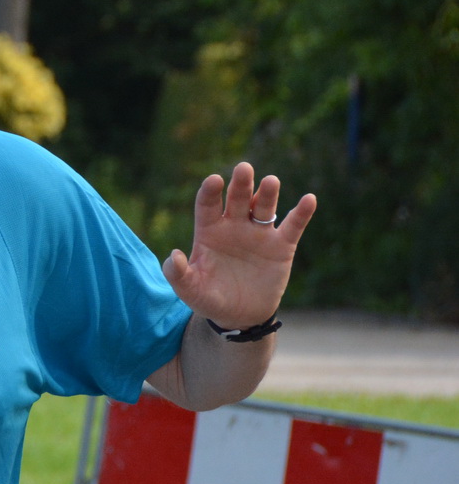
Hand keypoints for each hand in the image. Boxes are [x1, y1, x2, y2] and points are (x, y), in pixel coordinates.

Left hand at [163, 162, 315, 329]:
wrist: (239, 315)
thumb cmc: (210, 298)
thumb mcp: (190, 290)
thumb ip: (178, 274)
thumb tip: (174, 256)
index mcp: (209, 231)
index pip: (207, 205)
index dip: (210, 192)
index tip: (213, 181)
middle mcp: (234, 226)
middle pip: (237, 199)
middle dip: (240, 184)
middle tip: (243, 168)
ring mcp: (258, 234)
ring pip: (263, 208)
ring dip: (267, 194)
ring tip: (271, 181)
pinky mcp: (281, 246)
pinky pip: (293, 226)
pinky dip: (302, 213)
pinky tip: (309, 199)